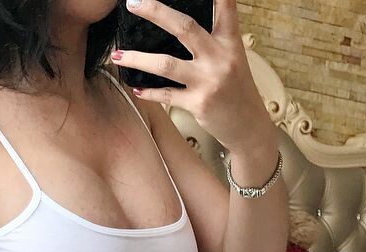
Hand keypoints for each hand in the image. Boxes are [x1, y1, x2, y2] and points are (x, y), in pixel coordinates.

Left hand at [112, 0, 269, 153]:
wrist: (248, 126)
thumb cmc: (236, 89)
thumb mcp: (232, 58)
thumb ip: (213, 39)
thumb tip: (178, 24)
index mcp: (229, 41)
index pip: (224, 6)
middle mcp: (219, 58)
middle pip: (184, 27)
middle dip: (156, 12)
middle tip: (133, 3)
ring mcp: (208, 81)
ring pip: (166, 64)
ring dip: (137, 59)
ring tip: (117, 55)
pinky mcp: (198, 104)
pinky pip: (166, 95)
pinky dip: (148, 92)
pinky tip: (135, 88)